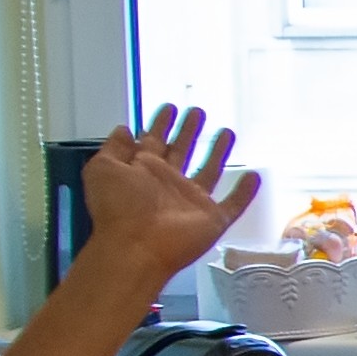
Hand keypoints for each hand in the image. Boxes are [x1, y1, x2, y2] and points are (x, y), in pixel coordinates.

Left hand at [77, 105, 261, 291]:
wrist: (135, 247)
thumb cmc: (117, 209)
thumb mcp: (102, 169)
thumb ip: (113, 148)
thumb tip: (124, 129)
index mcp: (143, 170)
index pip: (154, 140)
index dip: (161, 123)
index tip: (169, 108)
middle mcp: (168, 183)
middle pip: (182, 151)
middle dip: (189, 130)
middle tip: (197, 112)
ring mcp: (191, 202)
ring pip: (209, 171)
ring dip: (218, 152)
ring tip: (227, 131)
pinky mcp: (211, 220)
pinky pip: (233, 204)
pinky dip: (245, 193)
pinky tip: (254, 177)